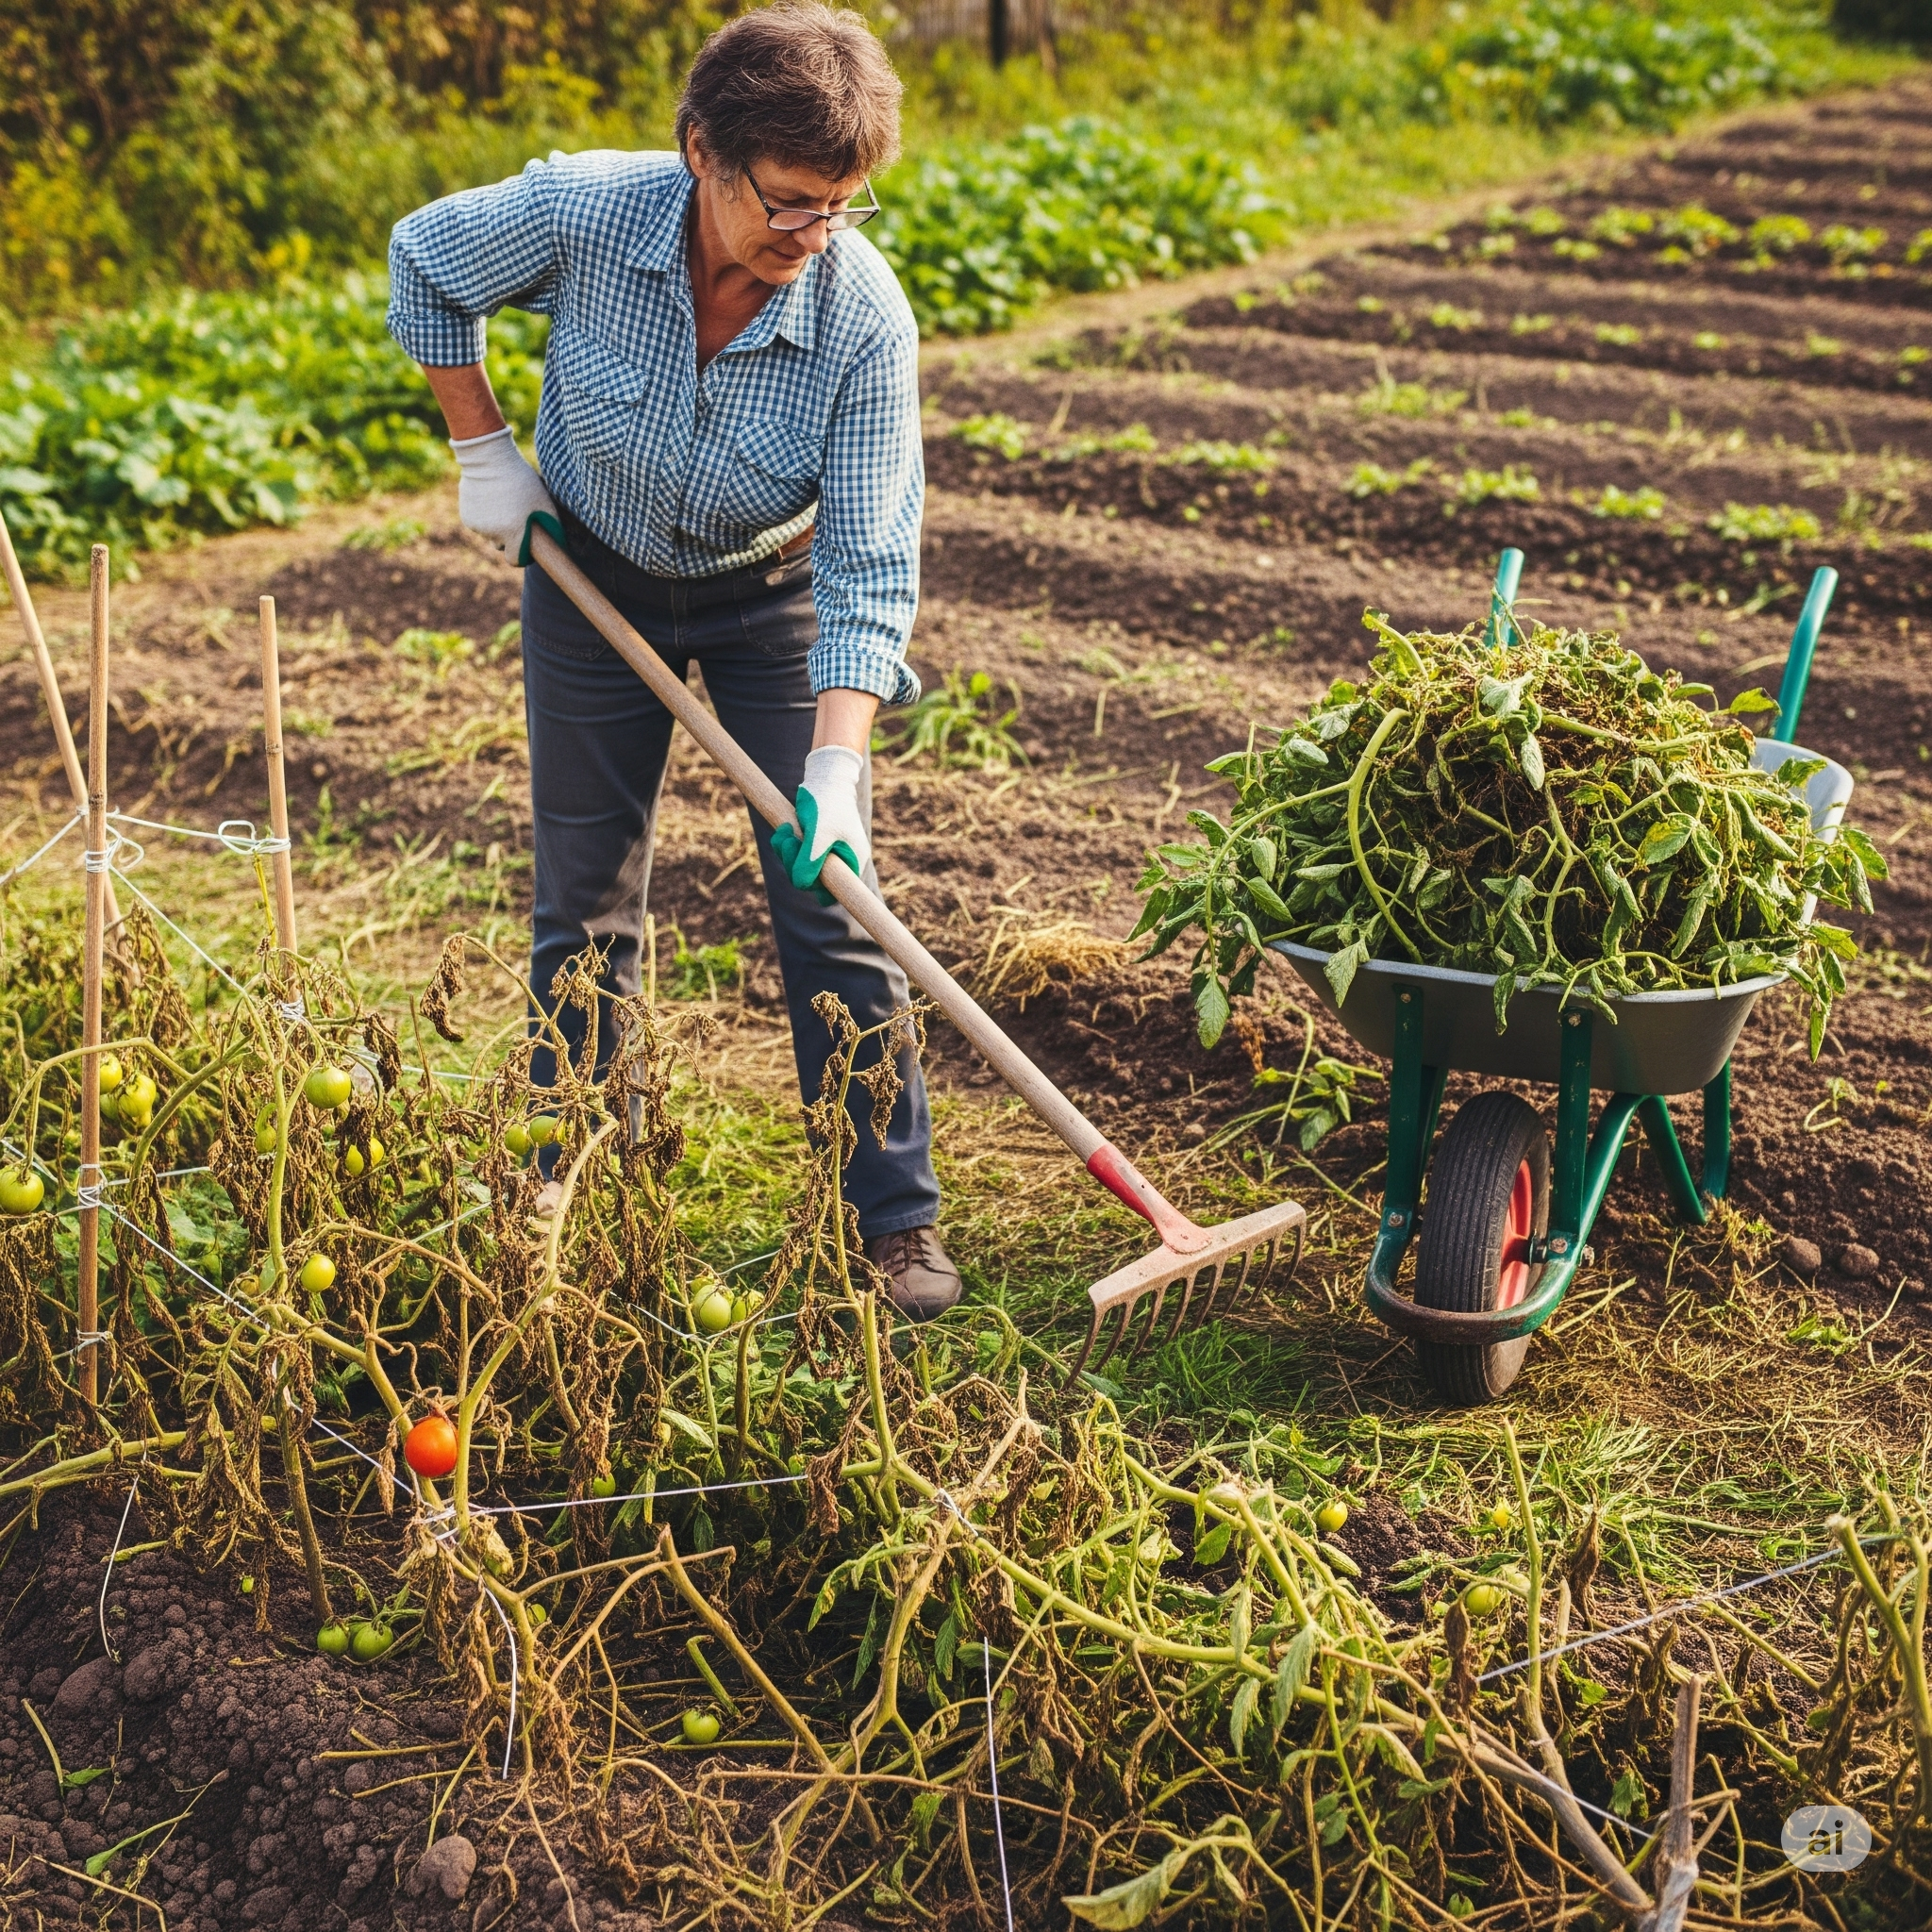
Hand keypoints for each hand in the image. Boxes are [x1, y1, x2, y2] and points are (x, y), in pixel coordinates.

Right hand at [449, 426, 557, 563]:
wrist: (488, 459)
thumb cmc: (521, 480)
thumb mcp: (543, 501)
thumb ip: (553, 525)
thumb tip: (560, 544)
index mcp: (513, 532)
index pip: (515, 560)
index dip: (522, 556)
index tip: (527, 546)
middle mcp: (493, 533)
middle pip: (502, 546)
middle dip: (509, 538)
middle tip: (516, 518)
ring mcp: (478, 526)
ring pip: (490, 534)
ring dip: (496, 525)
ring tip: (503, 503)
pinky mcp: (466, 516)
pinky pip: (478, 524)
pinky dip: (484, 517)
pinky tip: (490, 499)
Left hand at [771, 746, 868, 903]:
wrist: (825, 776)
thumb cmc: (827, 803)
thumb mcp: (819, 833)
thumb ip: (810, 861)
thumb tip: (800, 885)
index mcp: (852, 861)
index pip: (834, 893)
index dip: (817, 889)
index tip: (805, 876)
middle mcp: (842, 861)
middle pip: (812, 881)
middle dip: (795, 863)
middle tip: (790, 840)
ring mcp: (827, 853)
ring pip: (800, 868)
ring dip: (787, 852)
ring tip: (785, 831)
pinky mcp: (814, 844)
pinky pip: (796, 855)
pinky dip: (786, 845)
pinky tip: (785, 830)